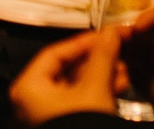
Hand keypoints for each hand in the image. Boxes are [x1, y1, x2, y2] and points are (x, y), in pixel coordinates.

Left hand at [9, 27, 123, 122]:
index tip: (105, 35)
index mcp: (28, 87)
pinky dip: (98, 92)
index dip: (83, 42)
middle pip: (67, 69)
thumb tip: (110, 34)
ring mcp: (47, 115)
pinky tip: (119, 85)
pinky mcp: (63, 124)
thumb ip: (102, 57)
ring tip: (124, 69)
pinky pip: (80, 101)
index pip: (55, 52)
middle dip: (97, 60)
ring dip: (102, 75)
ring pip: (77, 86)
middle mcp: (32, 101)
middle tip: (118, 50)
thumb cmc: (80, 125)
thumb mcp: (94, 89)